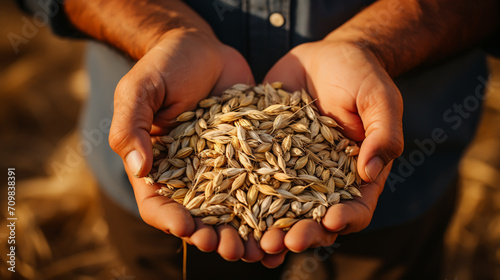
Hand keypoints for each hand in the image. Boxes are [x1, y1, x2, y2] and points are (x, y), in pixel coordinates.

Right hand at [109, 29, 255, 259]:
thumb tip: (137, 168)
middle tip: (232, 250)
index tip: (188, 229)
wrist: (202, 48)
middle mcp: (190, 174)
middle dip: (216, 236)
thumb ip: (131, 126)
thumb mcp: (139, 90)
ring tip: (264, 248)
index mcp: (157, 167)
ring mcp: (222, 167)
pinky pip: (262, 182)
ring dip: (247, 231)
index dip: (171, 221)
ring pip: (234, 209)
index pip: (158, 204)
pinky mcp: (250, 155)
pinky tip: (289, 219)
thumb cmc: (163, 65)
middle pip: (200, 217)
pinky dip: (274, 203)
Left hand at [260, 40, 403, 266]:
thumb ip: (383, 134)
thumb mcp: (379, 99)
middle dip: (300, 234)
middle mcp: (322, 180)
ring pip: (280, 208)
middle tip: (283, 243)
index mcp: (356, 174)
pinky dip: (241, 199)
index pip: (355, 208)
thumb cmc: (360, 75)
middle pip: (314, 218)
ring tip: (254, 241)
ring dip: (268, 228)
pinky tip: (228, 212)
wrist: (325, 56)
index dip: (344, 219)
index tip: (330, 222)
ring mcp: (291, 169)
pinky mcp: (265, 154)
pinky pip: (252, 179)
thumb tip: (370, 173)